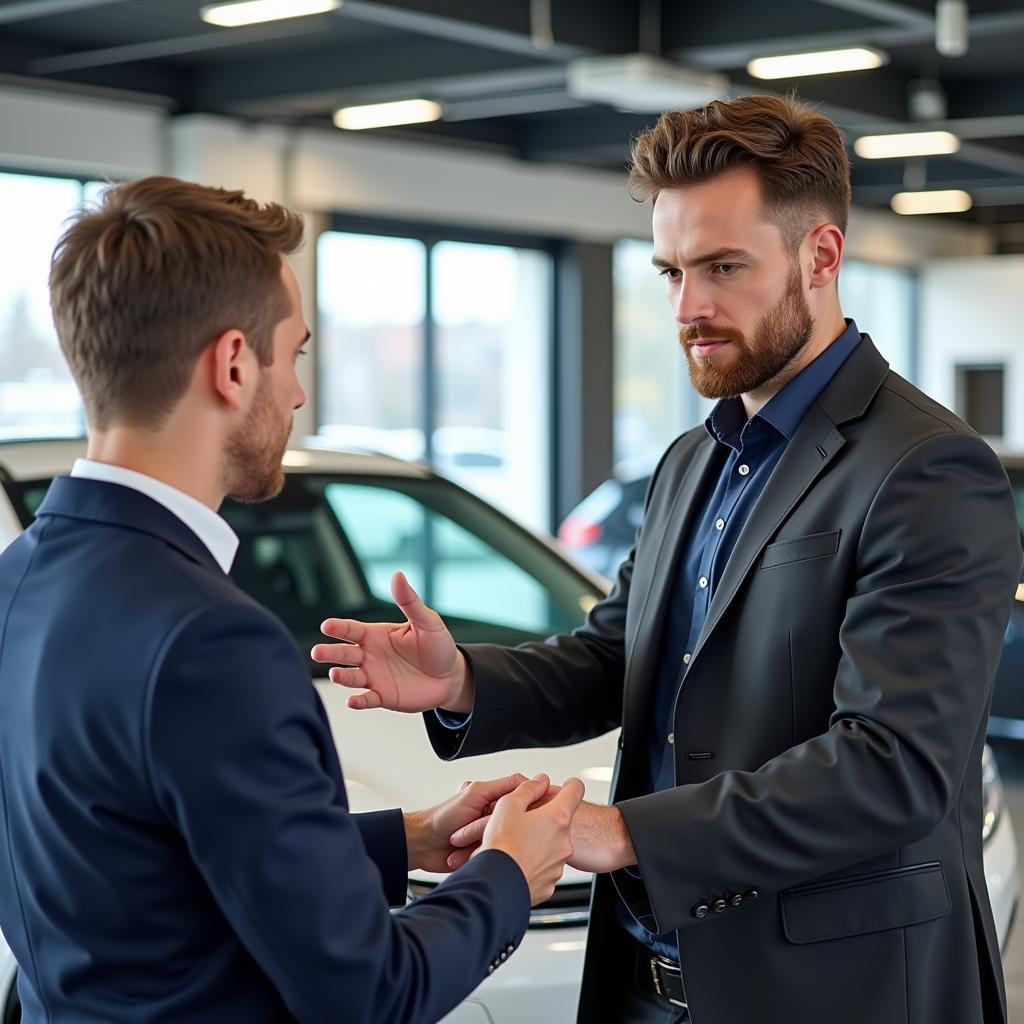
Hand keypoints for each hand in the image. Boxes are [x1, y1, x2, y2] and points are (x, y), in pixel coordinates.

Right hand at [311, 571, 472, 713]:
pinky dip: (359, 701)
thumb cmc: (437, 646)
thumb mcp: (427, 621)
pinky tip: (352, 701)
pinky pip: (367, 699)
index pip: (352, 630)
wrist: (450, 677)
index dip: (339, 628)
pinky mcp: (383, 696)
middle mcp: (370, 655)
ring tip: (334, 674)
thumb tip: (398, 575)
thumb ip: (409, 601)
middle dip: (330, 653)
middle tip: (317, 652)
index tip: (326, 625)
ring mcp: (374, 676)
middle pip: (344, 653)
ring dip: (341, 676)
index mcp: (376, 635)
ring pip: (351, 677)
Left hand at [404, 774, 531, 873]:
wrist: (423, 844)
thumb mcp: (475, 794)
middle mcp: (497, 815)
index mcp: (496, 797)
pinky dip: (486, 854)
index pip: (525, 798)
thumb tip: (533, 780)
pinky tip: (472, 853)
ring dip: (489, 842)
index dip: (531, 805)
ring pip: (508, 841)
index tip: (535, 812)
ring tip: (469, 842)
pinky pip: (498, 856)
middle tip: (485, 828)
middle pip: (518, 822)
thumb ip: (503, 786)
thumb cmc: (442, 817)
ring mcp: (492, 834)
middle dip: (504, 828)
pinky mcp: (488, 852)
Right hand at [476, 774, 585, 905]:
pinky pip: (546, 867)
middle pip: (562, 821)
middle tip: (525, 822)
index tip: (568, 786)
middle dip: (547, 819)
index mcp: (557, 818)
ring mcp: (559, 864)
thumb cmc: (501, 846)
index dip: (571, 785)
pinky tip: (519, 862)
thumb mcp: (508, 806)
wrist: (495, 885)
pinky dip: (536, 863)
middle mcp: (564, 841)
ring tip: (517, 846)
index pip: (576, 791)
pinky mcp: (550, 883)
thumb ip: (528, 788)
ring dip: (541, 842)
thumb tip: (540, 781)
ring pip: (553, 845)